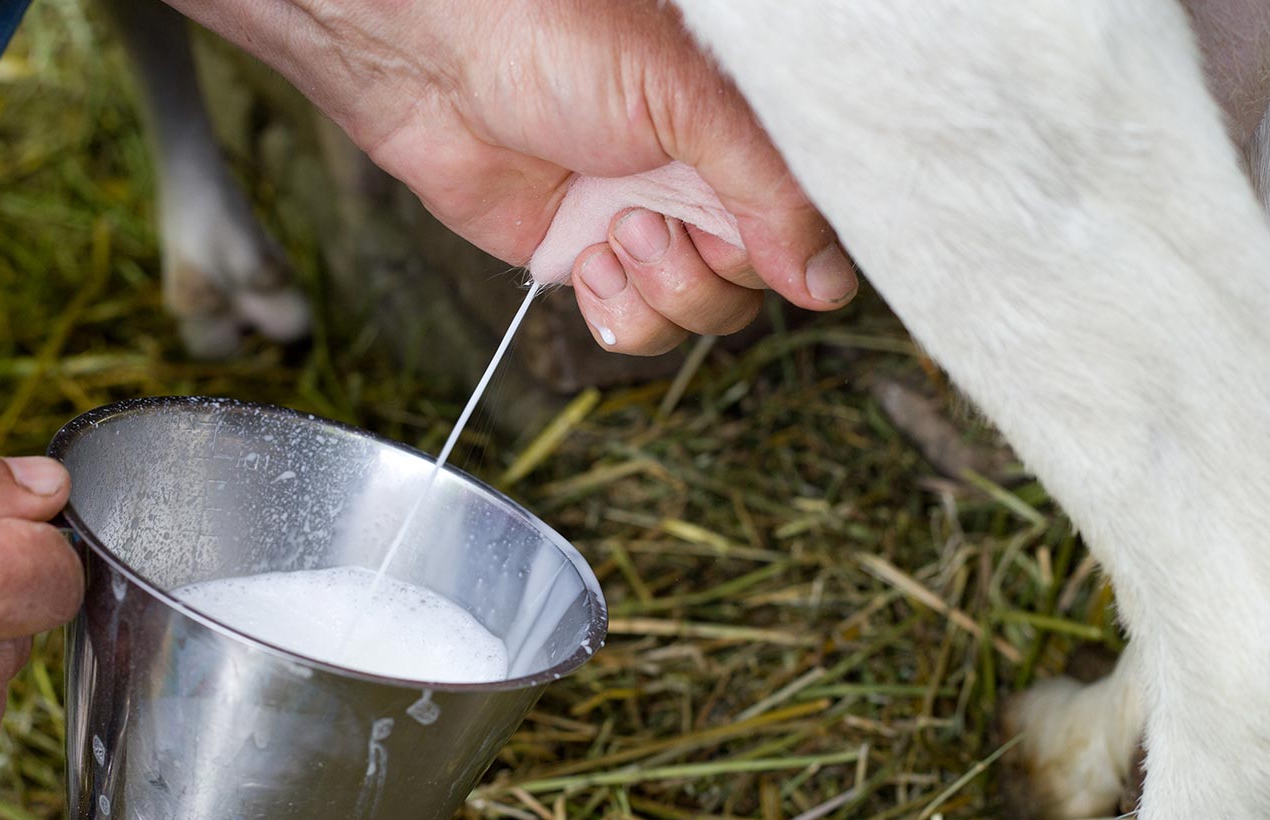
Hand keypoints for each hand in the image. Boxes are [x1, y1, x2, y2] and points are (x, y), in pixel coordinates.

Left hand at [167, 0, 857, 354]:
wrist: (441, 60)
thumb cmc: (560, 40)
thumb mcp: (692, 103)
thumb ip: (772, 193)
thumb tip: (827, 282)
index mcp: (744, 138)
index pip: (808, 232)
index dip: (783, 253)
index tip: (739, 237)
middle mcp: (702, 185)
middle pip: (753, 288)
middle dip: (703, 272)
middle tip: (647, 220)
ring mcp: (646, 226)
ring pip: (698, 317)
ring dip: (659, 294)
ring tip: (612, 234)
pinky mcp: (588, 261)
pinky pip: (634, 329)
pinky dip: (616, 314)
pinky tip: (586, 260)